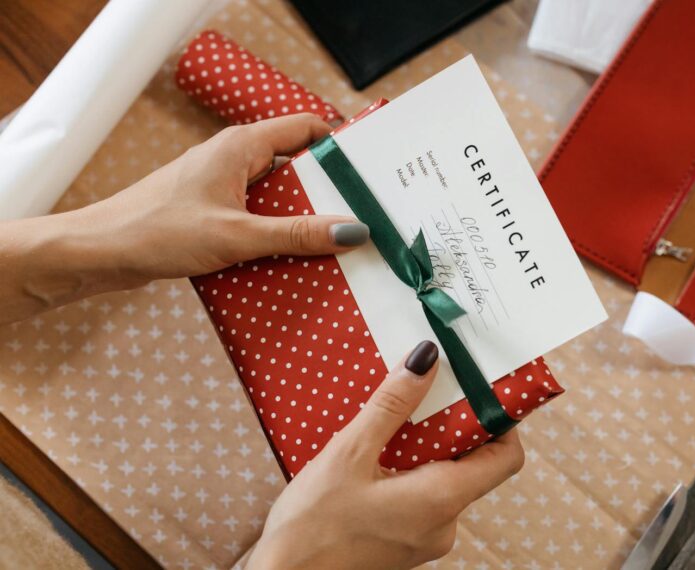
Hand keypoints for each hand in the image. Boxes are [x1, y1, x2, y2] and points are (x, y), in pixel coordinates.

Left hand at [0, 114, 368, 323]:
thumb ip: (295, 234)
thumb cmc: (156, 230)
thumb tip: (351, 230)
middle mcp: (235, 160)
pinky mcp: (214, 213)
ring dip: (301, 221)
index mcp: (241, 146)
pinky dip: (277, 237)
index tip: (368, 173)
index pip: (305, 128)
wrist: (100, 252)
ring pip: (278, 198)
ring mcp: (223, 187)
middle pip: (296, 167)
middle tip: (360, 217)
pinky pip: (259, 219)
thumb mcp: (236, 234)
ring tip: (333, 246)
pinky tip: (292, 262)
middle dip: (327, 194)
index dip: (340, 147)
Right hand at [246, 341, 524, 569]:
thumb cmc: (312, 526)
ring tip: (394, 419)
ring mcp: (425, 538)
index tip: (480, 391)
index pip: (506, 458)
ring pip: (444, 480)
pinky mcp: (404, 544)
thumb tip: (426, 361)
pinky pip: (423, 498)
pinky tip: (377, 455)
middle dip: (454, 427)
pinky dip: (410, 471)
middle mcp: (444, 524)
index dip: (502, 421)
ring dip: (427, 448)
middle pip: (473, 465)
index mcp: (442, 500)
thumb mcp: (350, 453)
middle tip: (428, 391)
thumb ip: (391, 405)